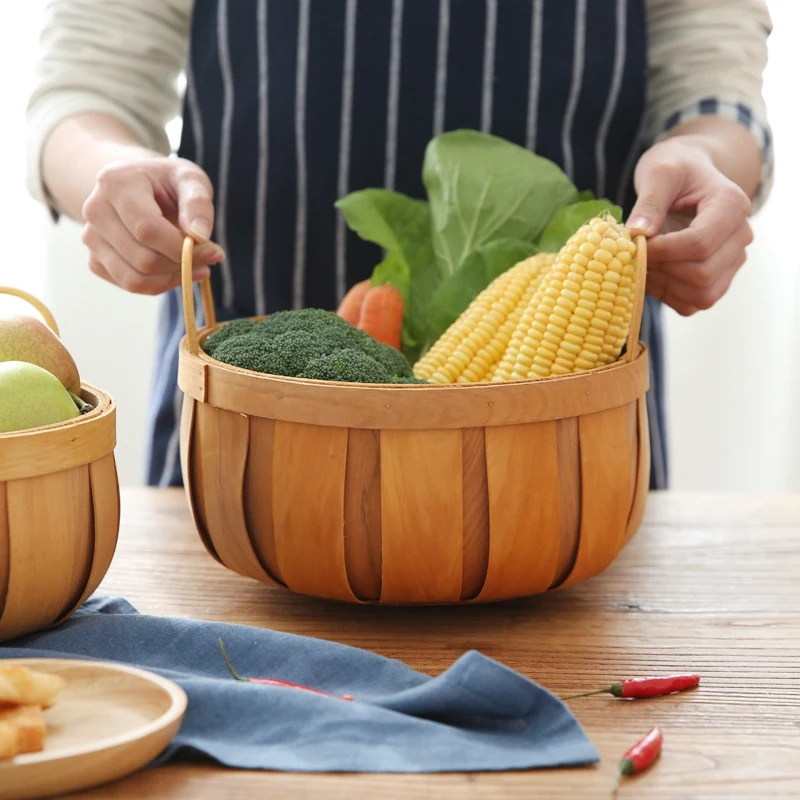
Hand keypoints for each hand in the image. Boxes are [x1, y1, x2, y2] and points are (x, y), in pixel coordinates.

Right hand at [81, 155, 224, 294]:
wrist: (138, 186)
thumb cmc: (167, 182)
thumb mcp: (189, 179)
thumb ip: (198, 203)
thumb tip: (200, 236)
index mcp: (115, 183)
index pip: (147, 230)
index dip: (181, 248)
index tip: (213, 250)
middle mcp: (95, 210)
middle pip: (143, 259)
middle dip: (182, 264)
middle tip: (209, 256)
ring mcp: (91, 238)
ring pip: (135, 279)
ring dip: (173, 279)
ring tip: (196, 265)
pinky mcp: (95, 260)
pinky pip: (130, 285)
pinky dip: (160, 284)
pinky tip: (176, 269)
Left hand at [627, 137, 753, 316]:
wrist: (688, 179)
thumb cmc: (674, 170)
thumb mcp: (659, 172)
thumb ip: (649, 202)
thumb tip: (638, 233)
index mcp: (732, 205)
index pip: (700, 244)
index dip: (662, 251)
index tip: (636, 243)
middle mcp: (740, 237)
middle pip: (702, 274)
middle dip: (662, 269)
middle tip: (634, 255)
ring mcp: (731, 263)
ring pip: (701, 295)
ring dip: (663, 286)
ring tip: (641, 264)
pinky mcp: (716, 281)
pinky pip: (692, 304)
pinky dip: (666, 296)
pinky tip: (651, 275)